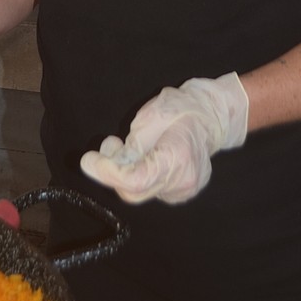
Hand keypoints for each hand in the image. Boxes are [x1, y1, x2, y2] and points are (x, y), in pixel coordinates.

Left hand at [80, 73, 248, 204]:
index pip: (135, 179)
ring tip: (126, 147)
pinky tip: (143, 158)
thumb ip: (127, 147)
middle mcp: (183, 180)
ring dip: (124, 174)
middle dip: (112, 172)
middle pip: (134, 191)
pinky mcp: (182, 192)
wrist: (212, 116)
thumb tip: (102, 164)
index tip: (88, 161)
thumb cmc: (182, 108)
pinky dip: (139, 176)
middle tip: (109, 146)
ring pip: (140, 192)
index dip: (107, 173)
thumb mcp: (148, 119)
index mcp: (177, 157)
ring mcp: (185, 190)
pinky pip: (151, 190)